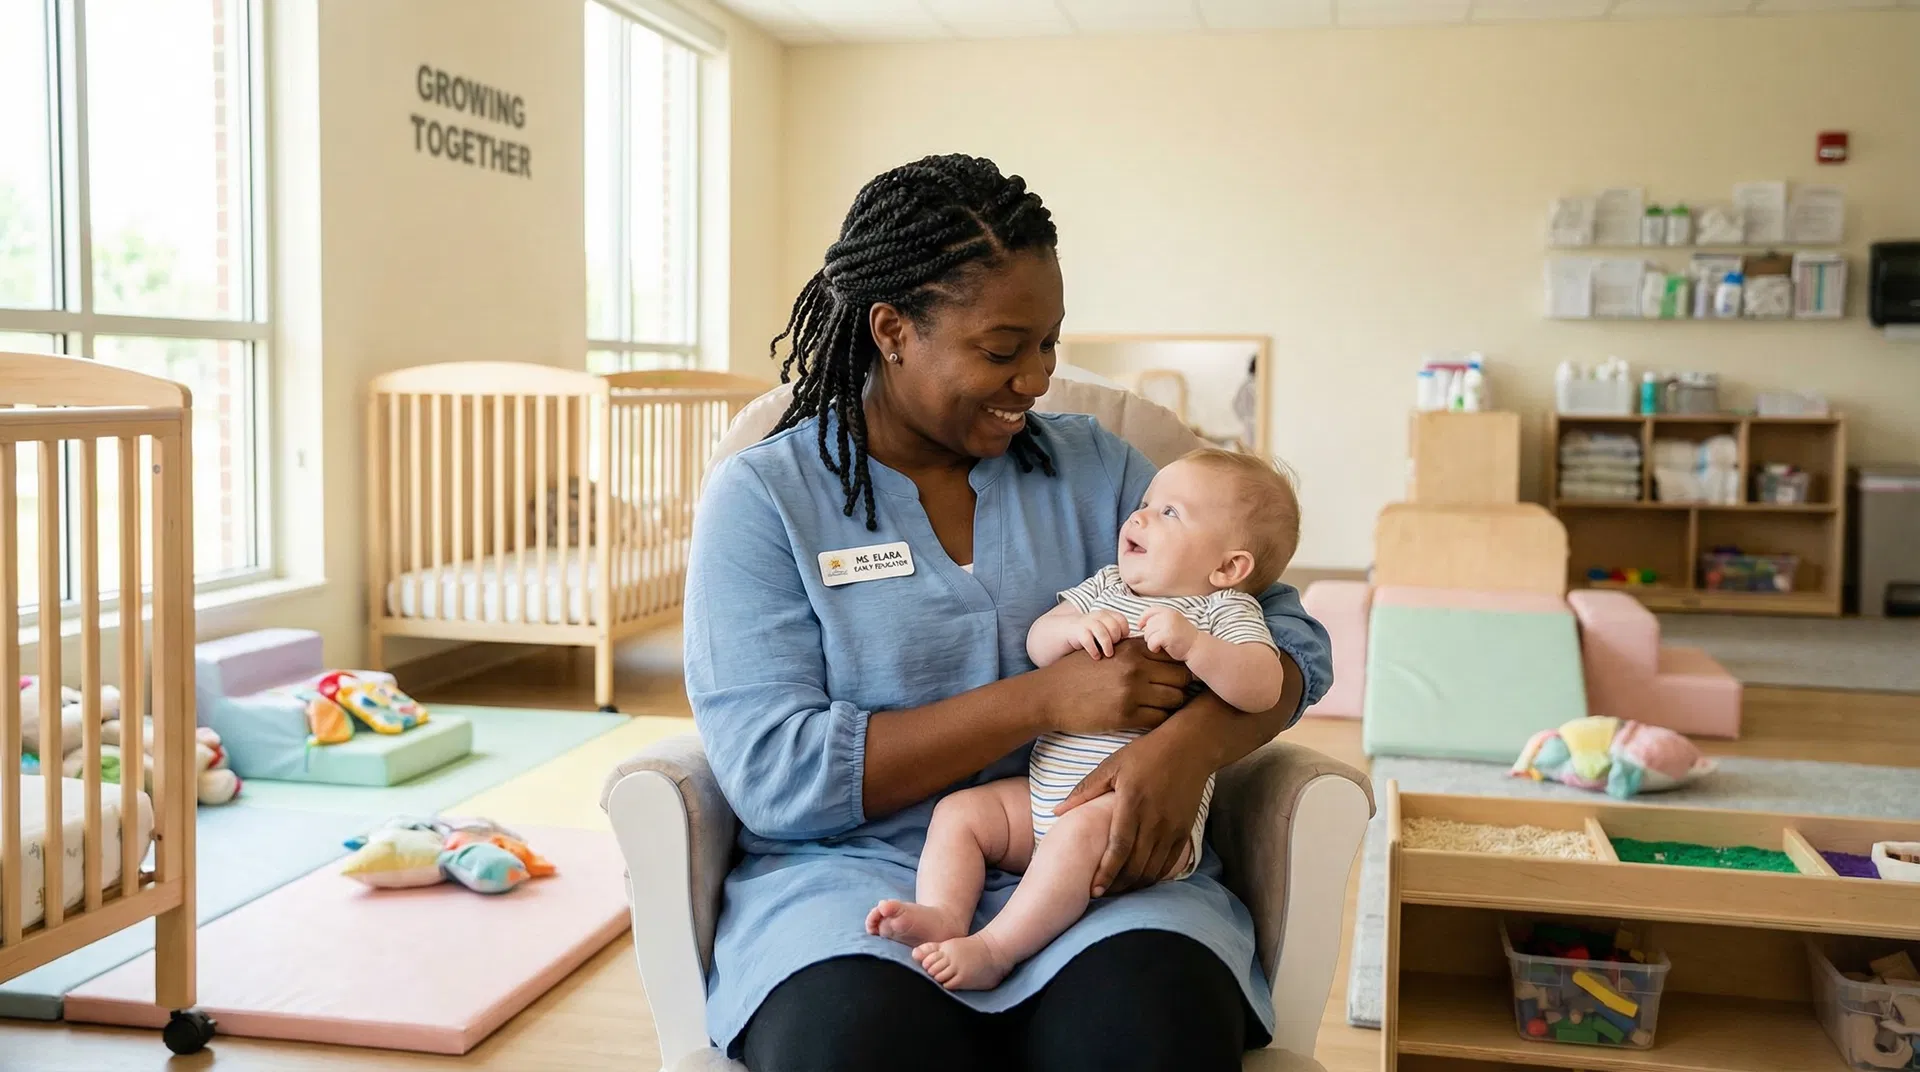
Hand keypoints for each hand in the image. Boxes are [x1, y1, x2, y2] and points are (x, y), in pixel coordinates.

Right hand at [1040, 639, 1192, 736]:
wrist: (1050, 695)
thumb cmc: (1078, 672)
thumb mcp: (1107, 650)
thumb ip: (1135, 649)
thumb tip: (1164, 652)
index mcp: (1132, 648)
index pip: (1176, 656)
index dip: (1178, 668)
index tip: (1172, 677)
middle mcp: (1135, 667)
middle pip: (1182, 678)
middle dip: (1180, 687)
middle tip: (1170, 694)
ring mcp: (1131, 692)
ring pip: (1175, 700)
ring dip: (1172, 705)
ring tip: (1160, 707)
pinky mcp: (1125, 716)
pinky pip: (1159, 719)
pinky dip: (1159, 720)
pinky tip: (1148, 718)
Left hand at [1054, 727, 1211, 896]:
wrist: (1190, 747)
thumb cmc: (1146, 753)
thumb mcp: (1112, 765)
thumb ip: (1085, 791)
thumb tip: (1056, 811)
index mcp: (1132, 803)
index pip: (1118, 848)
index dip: (1106, 872)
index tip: (1094, 890)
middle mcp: (1154, 820)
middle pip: (1135, 865)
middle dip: (1117, 885)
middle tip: (1101, 894)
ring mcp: (1172, 828)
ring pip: (1153, 869)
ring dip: (1135, 884)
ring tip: (1118, 889)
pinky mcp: (1185, 831)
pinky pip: (1169, 864)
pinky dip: (1155, 876)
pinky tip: (1141, 879)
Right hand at [1068, 609, 1130, 658]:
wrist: (1062, 632)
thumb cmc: (1087, 636)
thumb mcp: (1101, 631)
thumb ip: (1113, 633)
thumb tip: (1132, 644)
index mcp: (1105, 615)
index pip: (1121, 619)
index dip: (1124, 631)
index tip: (1121, 641)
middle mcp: (1096, 616)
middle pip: (1113, 625)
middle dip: (1116, 639)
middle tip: (1113, 649)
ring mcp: (1085, 622)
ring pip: (1101, 631)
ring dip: (1107, 644)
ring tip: (1108, 655)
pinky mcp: (1076, 631)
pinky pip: (1087, 639)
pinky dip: (1093, 649)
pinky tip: (1095, 656)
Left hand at [1136, 607, 1197, 660]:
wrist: (1197, 647)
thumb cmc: (1184, 638)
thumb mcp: (1173, 623)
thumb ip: (1161, 620)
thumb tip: (1141, 624)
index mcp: (1170, 611)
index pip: (1150, 611)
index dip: (1143, 619)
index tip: (1140, 626)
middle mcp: (1168, 616)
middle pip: (1148, 625)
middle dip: (1149, 635)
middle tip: (1159, 641)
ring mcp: (1168, 625)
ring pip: (1147, 634)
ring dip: (1151, 642)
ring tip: (1161, 645)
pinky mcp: (1166, 636)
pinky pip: (1151, 642)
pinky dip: (1153, 648)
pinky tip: (1160, 649)